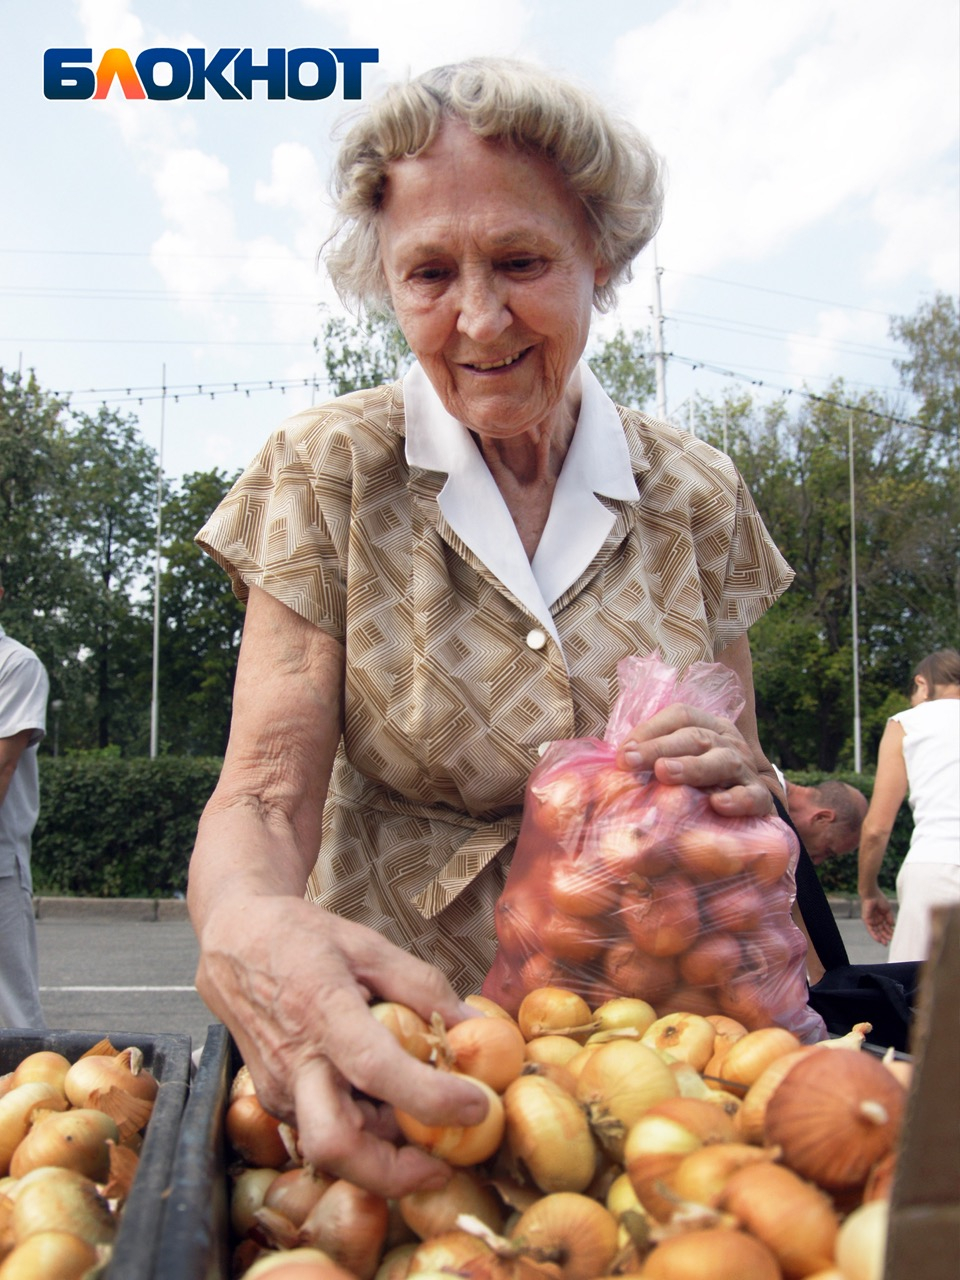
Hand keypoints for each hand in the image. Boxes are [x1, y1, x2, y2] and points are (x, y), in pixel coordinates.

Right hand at [194, 895, 487, 1196]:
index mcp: (323, 1011)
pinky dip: (362, 1130)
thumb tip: (473, 1025)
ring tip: (420, 1117)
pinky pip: (325, 1129)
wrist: (236, 941)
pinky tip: (385, 1103)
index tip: (477, 1104)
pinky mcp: (276, 1100)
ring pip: (333, 1146)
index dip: (430, 1096)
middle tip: (442, 1166)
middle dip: (392, 1172)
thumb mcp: (369, 947)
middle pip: (336, 1145)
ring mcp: (280, 1088)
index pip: (376, 1068)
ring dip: (383, 1149)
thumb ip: (423, 986)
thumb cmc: (302, 939)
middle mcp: (296, 1062)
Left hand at [616, 702, 774, 818]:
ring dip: (692, 766)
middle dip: (659, 748)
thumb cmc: (704, 785)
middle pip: (696, 736)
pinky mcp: (761, 800)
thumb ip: (653, 759)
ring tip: (665, 773)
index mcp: (709, 727)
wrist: (752, 811)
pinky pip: (752, 796)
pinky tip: (717, 804)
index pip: (681, 715)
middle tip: (630, 761)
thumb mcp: (681, 763)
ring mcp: (746, 770)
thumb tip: (616, 762)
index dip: (650, 729)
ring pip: (723, 761)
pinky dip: (736, 799)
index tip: (623, 752)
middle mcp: (728, 743)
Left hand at [860, 892, 894, 946]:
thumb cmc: (880, 899)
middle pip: (881, 930)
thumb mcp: (887, 910)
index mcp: (881, 917)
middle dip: (885, 936)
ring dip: (880, 937)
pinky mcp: (866, 920)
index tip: (894, 937)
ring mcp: (871, 920)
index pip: (886, 927)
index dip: (890, 932)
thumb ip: (890, 918)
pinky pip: (870, 929)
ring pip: (876, 931)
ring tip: (885, 943)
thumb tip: (892, 926)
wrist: (872, 894)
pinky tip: (879, 940)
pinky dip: (874, 935)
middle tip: (890, 942)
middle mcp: (876, 920)